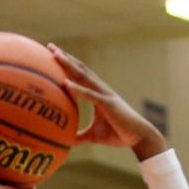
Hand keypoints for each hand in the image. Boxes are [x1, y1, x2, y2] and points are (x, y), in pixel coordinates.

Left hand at [47, 45, 166, 159]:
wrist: (137, 136)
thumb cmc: (118, 134)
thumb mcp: (94, 136)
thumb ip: (80, 137)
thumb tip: (66, 142)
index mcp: (96, 93)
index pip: (79, 75)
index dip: (66, 64)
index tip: (52, 55)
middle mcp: (99, 88)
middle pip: (79, 69)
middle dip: (65, 57)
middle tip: (50, 46)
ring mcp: (104, 94)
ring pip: (84, 76)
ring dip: (69, 65)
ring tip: (56, 55)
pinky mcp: (108, 103)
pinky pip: (90, 95)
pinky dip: (77, 89)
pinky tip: (65, 83)